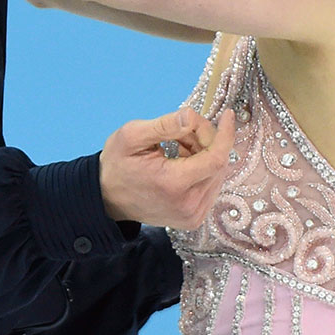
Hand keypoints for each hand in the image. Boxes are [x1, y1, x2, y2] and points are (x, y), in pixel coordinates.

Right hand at [100, 107, 235, 229]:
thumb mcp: (132, 136)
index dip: (225, 134)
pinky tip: (181, 161)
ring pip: (216, 175)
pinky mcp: (193, 219)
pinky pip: (210, 187)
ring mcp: (192, 216)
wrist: (107, 198)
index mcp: (173, 184)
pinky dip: (202, 169)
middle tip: (183, 129)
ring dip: (204, 154)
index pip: (216, 158)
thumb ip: (164, 125)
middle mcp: (188, 206)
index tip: (227, 115)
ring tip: (178, 145)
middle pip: (217, 164)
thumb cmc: (117, 164)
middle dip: (206, 140)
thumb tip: (192, 117)